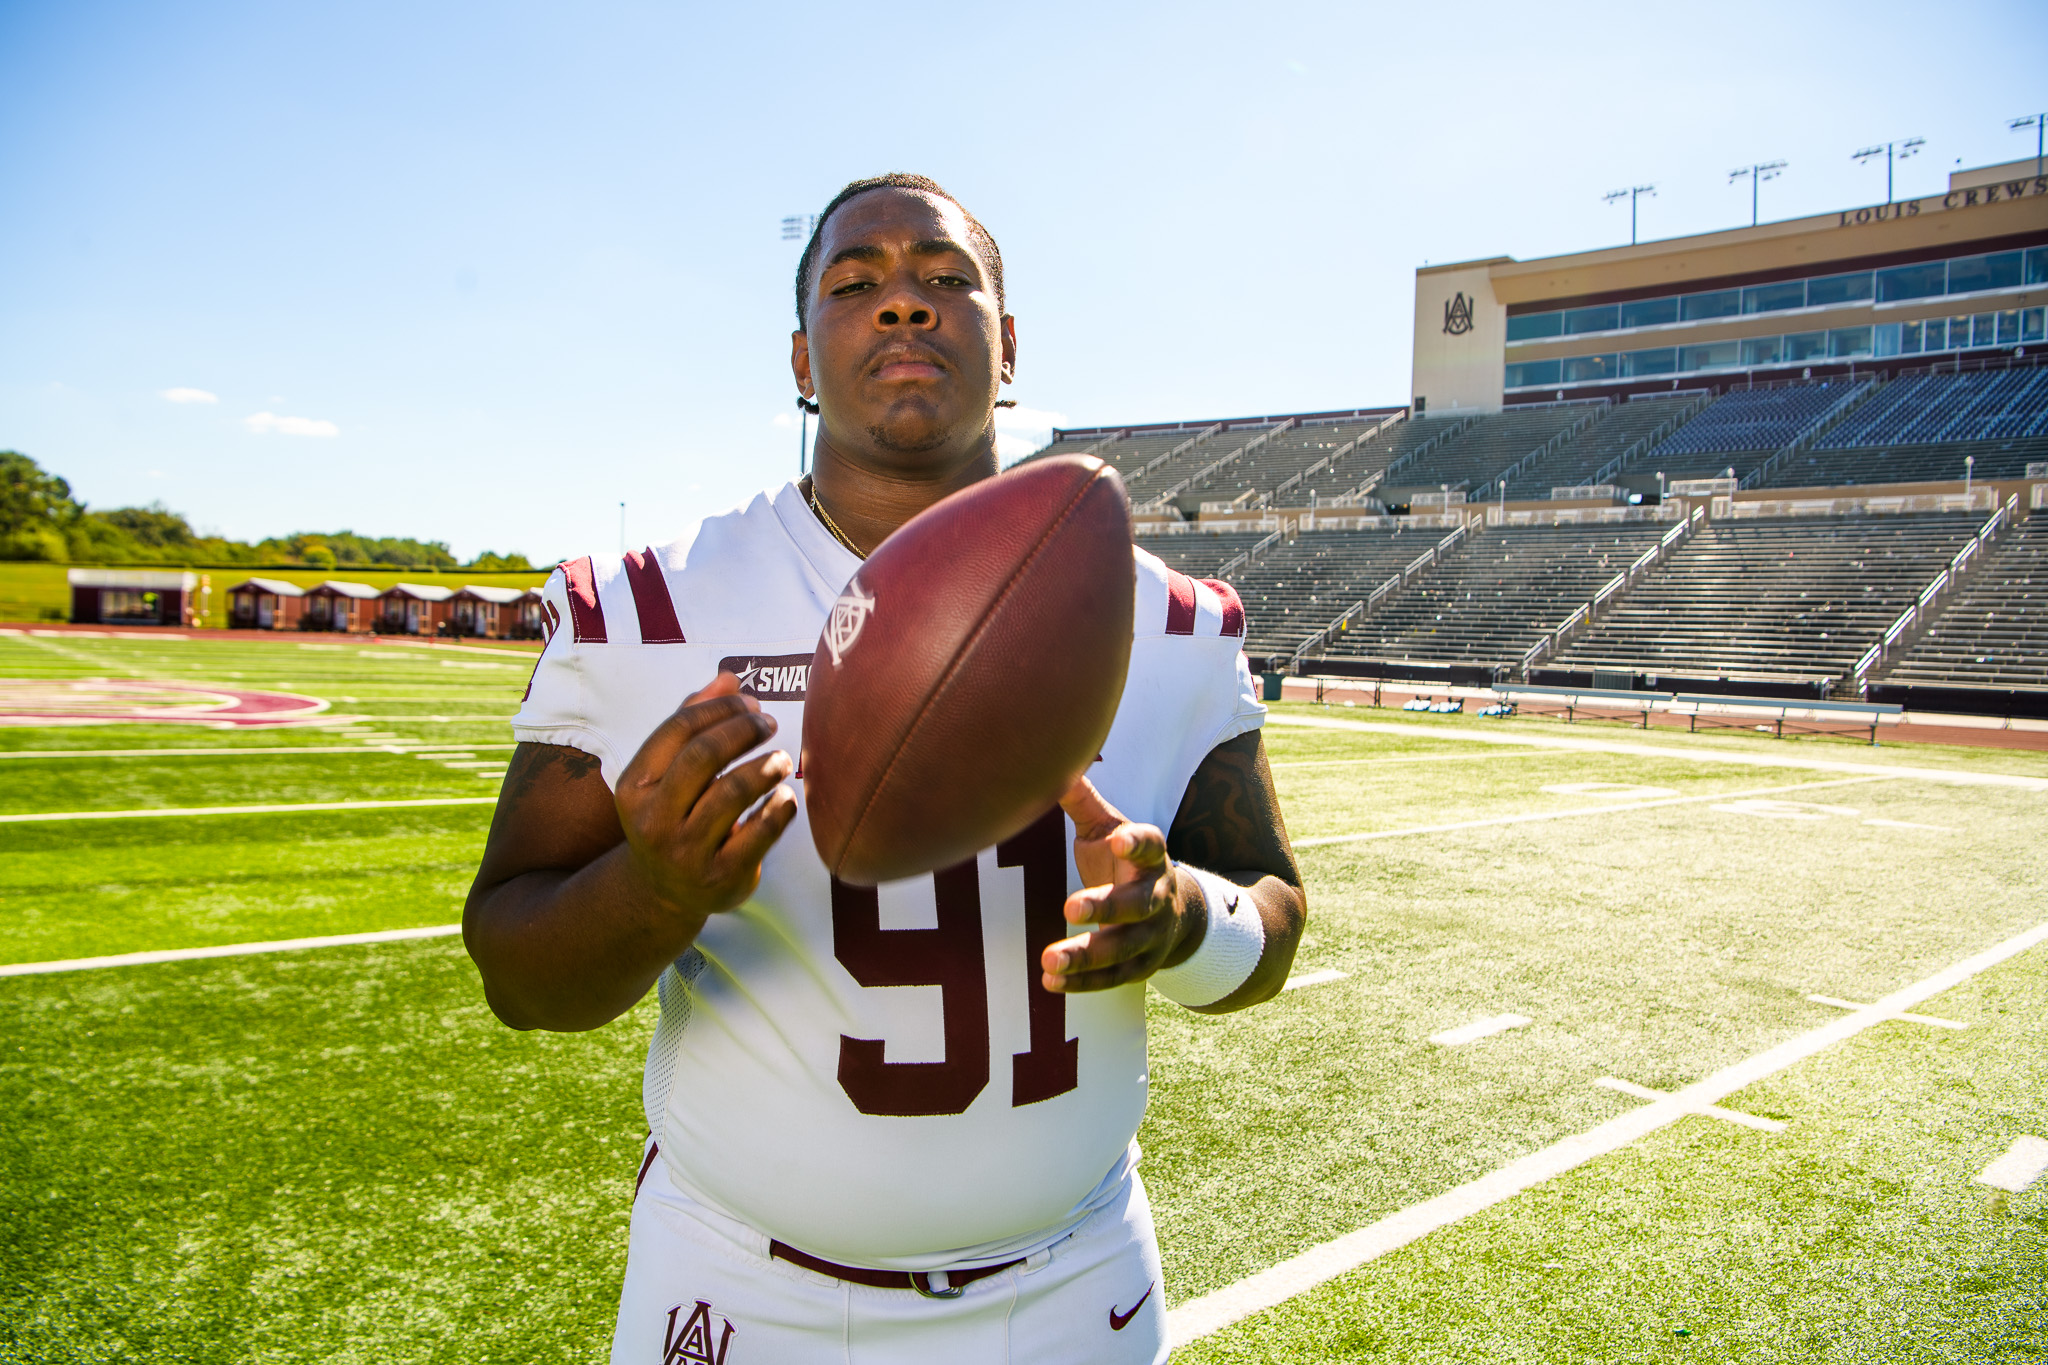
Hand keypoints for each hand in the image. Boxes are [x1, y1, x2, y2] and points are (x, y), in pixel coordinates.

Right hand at [614, 673, 797, 920]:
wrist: (663, 892)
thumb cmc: (673, 815)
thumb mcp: (667, 774)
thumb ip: (692, 723)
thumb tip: (728, 678)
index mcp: (634, 786)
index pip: (678, 730)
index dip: (720, 708)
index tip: (750, 703)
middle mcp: (654, 820)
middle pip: (703, 756)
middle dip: (742, 731)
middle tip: (769, 724)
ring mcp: (686, 852)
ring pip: (732, 793)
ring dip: (766, 766)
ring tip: (783, 759)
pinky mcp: (721, 877)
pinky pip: (760, 833)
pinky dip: (780, 808)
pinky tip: (786, 796)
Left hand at [1040, 776, 1192, 992]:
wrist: (1173, 911)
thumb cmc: (1124, 861)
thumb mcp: (1110, 827)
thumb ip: (1083, 802)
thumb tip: (1053, 762)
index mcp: (1151, 855)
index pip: (1149, 845)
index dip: (1135, 842)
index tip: (1117, 838)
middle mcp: (1156, 895)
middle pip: (1137, 904)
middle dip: (1107, 907)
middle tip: (1070, 907)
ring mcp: (1151, 935)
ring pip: (1123, 948)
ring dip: (1086, 955)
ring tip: (1049, 959)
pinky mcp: (1140, 967)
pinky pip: (1112, 978)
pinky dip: (1083, 982)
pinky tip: (1051, 982)